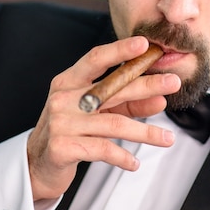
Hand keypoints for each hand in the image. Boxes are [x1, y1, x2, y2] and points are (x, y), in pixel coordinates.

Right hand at [27, 36, 179, 200]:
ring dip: (145, 131)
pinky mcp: (63, 147)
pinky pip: (103, 149)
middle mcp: (63, 98)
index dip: (120, 50)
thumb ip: (127, 104)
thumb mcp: (97, 113)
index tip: (144, 44)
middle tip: (173, 83)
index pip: (96, 59)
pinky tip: (135, 163)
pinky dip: (123, 157)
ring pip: (114, 123)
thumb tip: (161, 99)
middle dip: (147, 85)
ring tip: (168, 138)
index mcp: (69, 81)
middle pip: (112, 88)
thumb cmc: (71, 131)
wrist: (37, 164)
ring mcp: (61, 123)